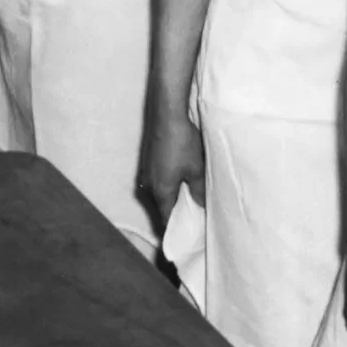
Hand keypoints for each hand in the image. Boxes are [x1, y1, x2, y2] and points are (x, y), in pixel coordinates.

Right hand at [139, 102, 204, 225]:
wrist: (167, 114)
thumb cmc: (182, 143)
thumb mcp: (196, 170)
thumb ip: (198, 192)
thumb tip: (200, 206)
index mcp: (159, 192)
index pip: (166, 219)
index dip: (177, 228)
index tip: (190, 232)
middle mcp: (147, 185)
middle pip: (161, 206)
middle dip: (176, 211)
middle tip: (194, 214)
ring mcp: (145, 171)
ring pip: (159, 192)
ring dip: (172, 195)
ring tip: (190, 195)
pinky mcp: (147, 160)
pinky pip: (157, 179)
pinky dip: (168, 183)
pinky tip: (180, 176)